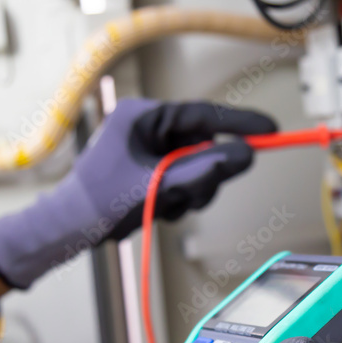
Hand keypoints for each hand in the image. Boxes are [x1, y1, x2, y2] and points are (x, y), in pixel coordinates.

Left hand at [0, 99, 275, 288]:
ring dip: (192, 189)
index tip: (270, 130)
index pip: (203, 114)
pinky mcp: (152, 167)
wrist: (70, 228)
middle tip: (193, 195)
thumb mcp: (159, 186)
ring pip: (198, 164)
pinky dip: (182, 196)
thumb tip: (246, 155)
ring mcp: (150, 147)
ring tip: (166, 206)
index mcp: (143, 116)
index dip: (239, 123)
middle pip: (203, 143)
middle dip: (204, 173)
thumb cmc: (100, 203)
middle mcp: (148, 126)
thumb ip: (204, 171)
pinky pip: (186, 177)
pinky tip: (160, 208)